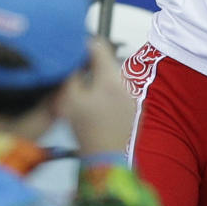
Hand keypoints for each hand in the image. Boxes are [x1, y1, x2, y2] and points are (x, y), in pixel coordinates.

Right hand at [57, 37, 135, 157]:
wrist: (106, 159)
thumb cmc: (87, 130)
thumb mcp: (69, 100)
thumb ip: (71, 74)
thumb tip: (73, 57)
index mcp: (110, 77)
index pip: (99, 46)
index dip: (84, 45)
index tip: (74, 51)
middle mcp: (126, 83)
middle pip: (107, 63)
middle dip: (92, 67)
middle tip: (77, 78)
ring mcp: (134, 97)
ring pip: (113, 79)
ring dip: (100, 82)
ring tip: (87, 97)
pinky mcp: (137, 109)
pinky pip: (121, 94)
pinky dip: (110, 96)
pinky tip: (100, 110)